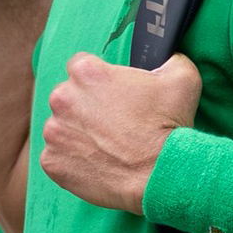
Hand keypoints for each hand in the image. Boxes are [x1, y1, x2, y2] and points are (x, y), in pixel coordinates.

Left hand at [41, 51, 202, 212]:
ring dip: (77, 133)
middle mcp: (62, 98)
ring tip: (106, 146)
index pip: (81, 66)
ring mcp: (54, 132)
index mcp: (85, 72)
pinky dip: (72, 161)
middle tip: (113, 123)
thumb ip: (167, 59)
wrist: (160, 176)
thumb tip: (166, 55)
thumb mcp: (181, 78)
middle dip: (86, 107)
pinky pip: (56, 156)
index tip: (112, 94)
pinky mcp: (51, 161)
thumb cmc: (169, 127)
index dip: (99, 80)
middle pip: (68, 96)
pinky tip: (97, 163)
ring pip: (61, 127)